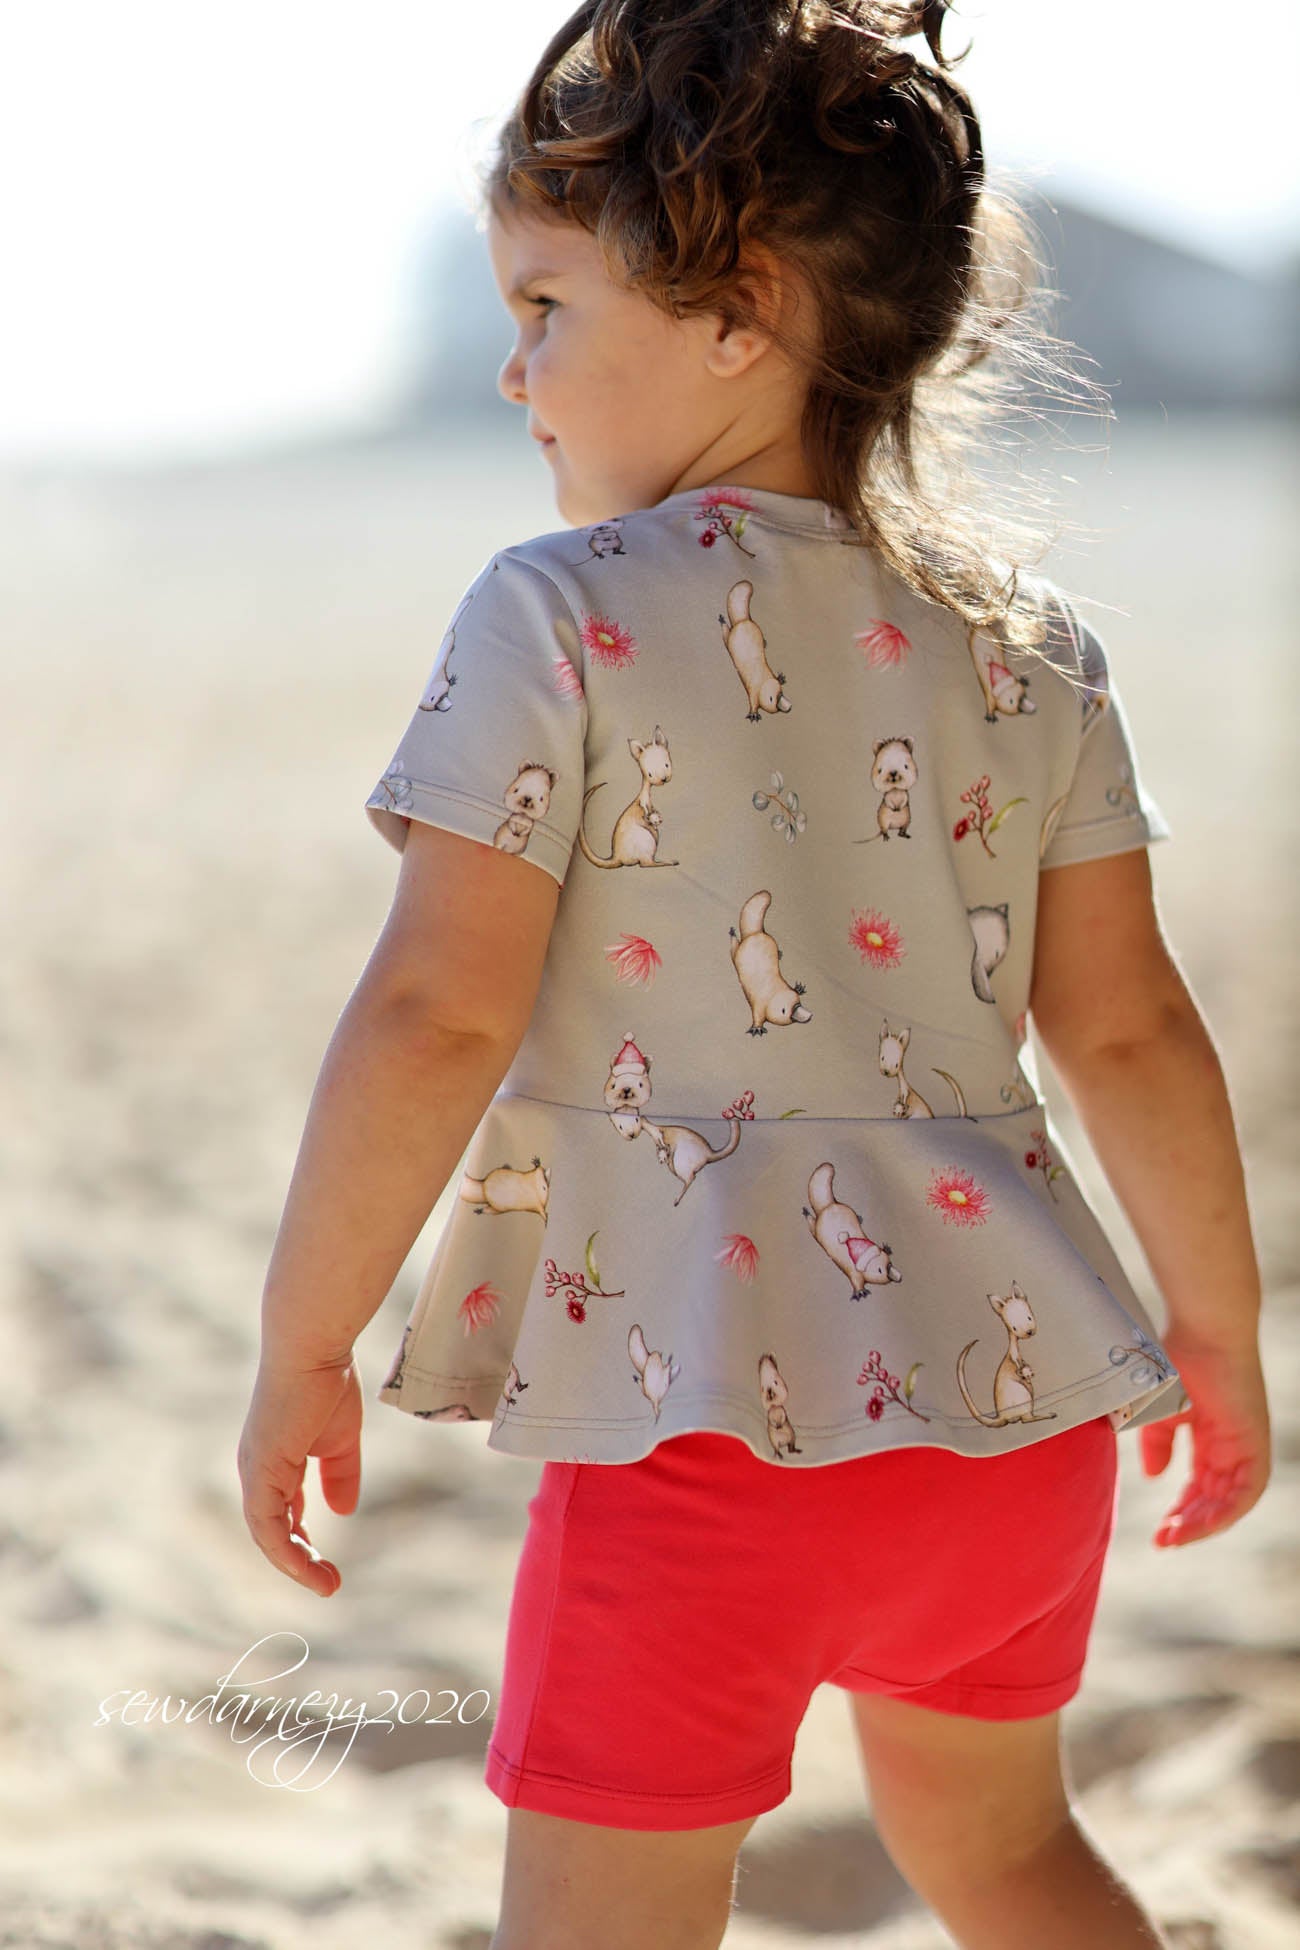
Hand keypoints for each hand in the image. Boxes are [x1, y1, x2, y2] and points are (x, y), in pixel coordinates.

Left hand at [237, 1353, 362, 1594]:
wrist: (313, 1350)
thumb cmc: (326, 1384)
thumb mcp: (339, 1439)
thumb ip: (340, 1474)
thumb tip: (342, 1511)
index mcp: (275, 1460)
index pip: (283, 1513)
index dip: (304, 1541)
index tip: (329, 1566)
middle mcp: (258, 1470)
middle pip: (272, 1530)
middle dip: (301, 1560)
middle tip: (329, 1584)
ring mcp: (256, 1471)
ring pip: (266, 1535)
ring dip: (295, 1564)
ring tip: (325, 1584)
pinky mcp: (260, 1471)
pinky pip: (267, 1525)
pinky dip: (284, 1550)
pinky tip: (306, 1565)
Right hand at [1139, 1325, 1271, 1548]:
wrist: (1202, 1331)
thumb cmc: (1176, 1360)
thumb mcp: (1159, 1411)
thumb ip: (1157, 1445)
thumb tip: (1155, 1478)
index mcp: (1210, 1438)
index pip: (1200, 1488)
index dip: (1180, 1513)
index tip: (1158, 1535)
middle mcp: (1230, 1447)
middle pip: (1214, 1500)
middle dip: (1188, 1525)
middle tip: (1163, 1543)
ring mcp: (1245, 1446)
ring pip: (1230, 1502)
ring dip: (1204, 1524)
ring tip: (1175, 1537)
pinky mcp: (1255, 1444)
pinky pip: (1247, 1491)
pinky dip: (1227, 1510)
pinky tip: (1203, 1523)